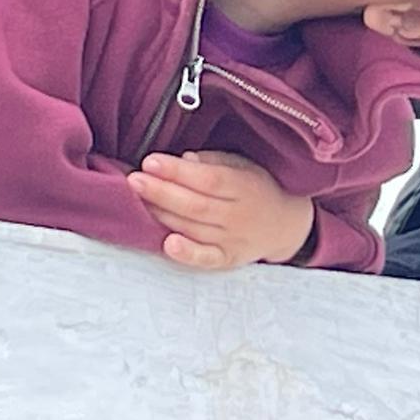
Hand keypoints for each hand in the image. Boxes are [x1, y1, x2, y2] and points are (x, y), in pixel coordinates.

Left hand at [127, 150, 313, 269]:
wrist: (285, 224)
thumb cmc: (258, 187)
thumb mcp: (244, 165)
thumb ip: (214, 161)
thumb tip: (184, 159)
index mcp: (244, 186)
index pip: (207, 178)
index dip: (177, 171)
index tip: (151, 161)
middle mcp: (239, 214)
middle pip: (195, 204)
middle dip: (161, 192)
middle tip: (134, 180)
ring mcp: (234, 239)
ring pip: (194, 228)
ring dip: (163, 215)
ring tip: (138, 202)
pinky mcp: (228, 259)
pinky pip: (206, 259)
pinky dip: (187, 253)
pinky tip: (167, 244)